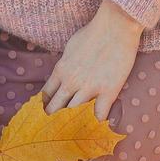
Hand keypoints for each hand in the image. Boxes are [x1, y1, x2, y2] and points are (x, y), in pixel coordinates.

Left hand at [41, 0, 143, 119]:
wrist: (115, 27)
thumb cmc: (93, 33)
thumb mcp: (70, 48)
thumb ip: (65, 65)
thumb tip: (63, 74)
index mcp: (60, 71)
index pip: (45, 95)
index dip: (44, 106)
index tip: (46, 113)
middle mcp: (71, 82)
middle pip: (55, 109)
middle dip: (54, 120)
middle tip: (55, 129)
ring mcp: (89, 89)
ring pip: (74, 114)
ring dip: (73, 124)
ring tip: (73, 133)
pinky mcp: (108, 92)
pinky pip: (99, 115)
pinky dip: (97, 123)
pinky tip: (97, 127)